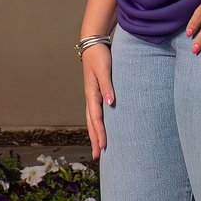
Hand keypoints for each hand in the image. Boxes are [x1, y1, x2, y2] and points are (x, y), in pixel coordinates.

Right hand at [82, 41, 114, 159]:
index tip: (104, 146)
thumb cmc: (100, 57)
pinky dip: (97, 124)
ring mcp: (92, 96)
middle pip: (91, 123)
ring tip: (98, 148)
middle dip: (94, 139)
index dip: (100, 133)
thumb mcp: (105, 70)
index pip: (95, 118)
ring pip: (91, 120)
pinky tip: (101, 129)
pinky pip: (95, 113)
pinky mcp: (95, 93)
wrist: (93, 44)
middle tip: (97, 156)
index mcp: (91, 94)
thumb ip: (108, 86)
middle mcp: (90, 97)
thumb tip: (110, 103)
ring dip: (95, 134)